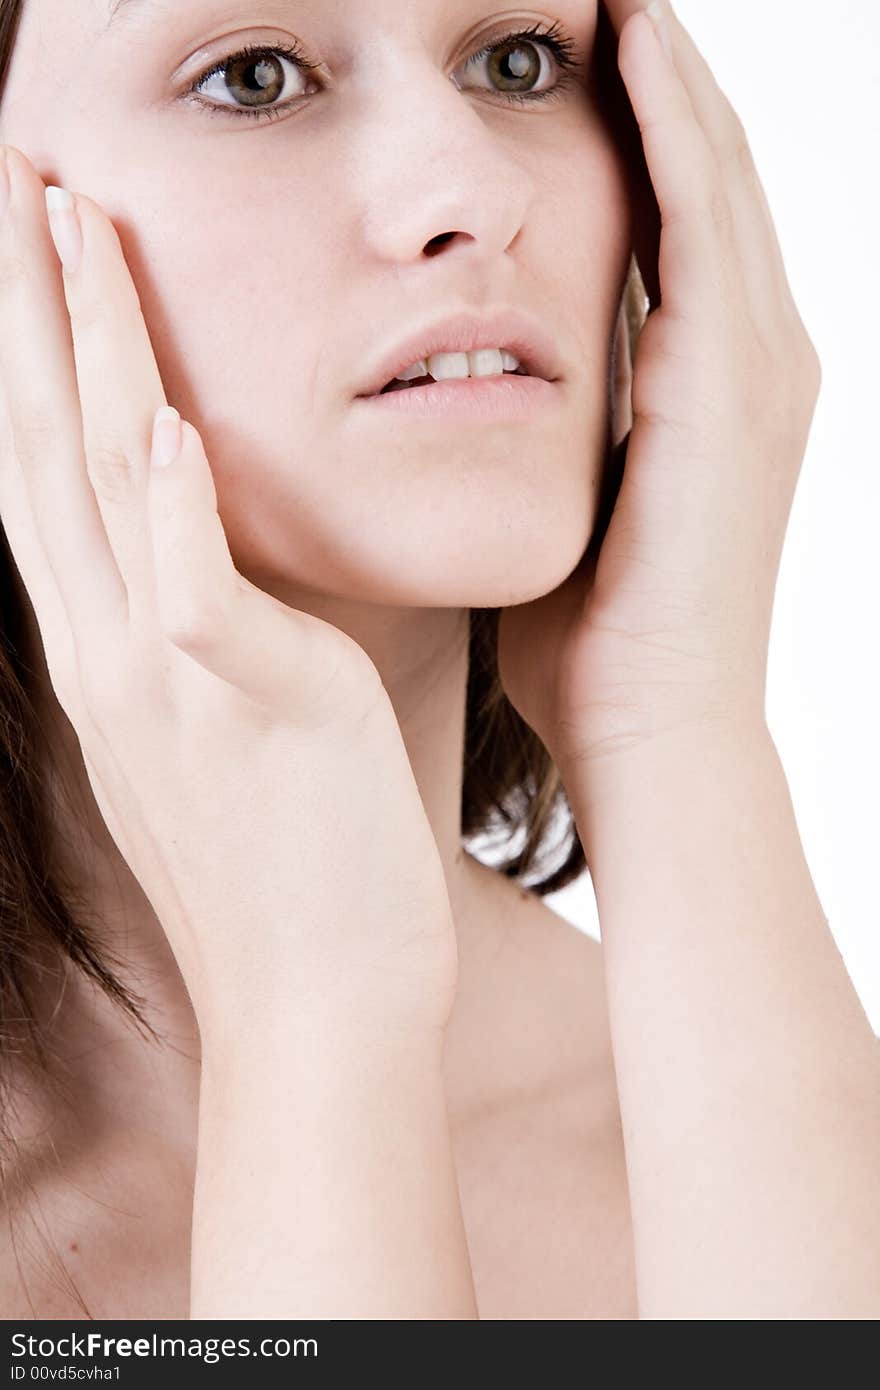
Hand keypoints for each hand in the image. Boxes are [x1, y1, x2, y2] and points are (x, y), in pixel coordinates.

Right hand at [0, 146, 456, 1040]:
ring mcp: (167, 684)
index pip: (52, 470)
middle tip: (16, 178)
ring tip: (71, 226)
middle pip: (48, 449)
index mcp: (114, 647)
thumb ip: (197, 627)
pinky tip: (164, 422)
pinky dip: (168, 511)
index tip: (35, 245)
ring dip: (88, 355)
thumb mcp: (219, 724)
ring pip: (103, 492)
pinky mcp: (252, 713)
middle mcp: (112, 652)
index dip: (34, 350)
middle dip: (27, 308)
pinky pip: (192, 596)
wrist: (323, 1003)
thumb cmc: (292, 861)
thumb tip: (204, 538)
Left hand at [497, 0, 821, 766]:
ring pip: (715, 171)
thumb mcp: (562, 505)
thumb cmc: (588, 643)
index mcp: (713, 385)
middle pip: (707, 171)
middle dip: (659, 66)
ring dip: (667, 65)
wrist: (648, 731)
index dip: (638, 120)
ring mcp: (761, 366)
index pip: (678, 217)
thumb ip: (546, 427)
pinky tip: (632, 38)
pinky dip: (671, 123)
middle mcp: (757, 357)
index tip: (579, 39)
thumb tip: (473, 381)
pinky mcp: (734, 385)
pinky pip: (702, 218)